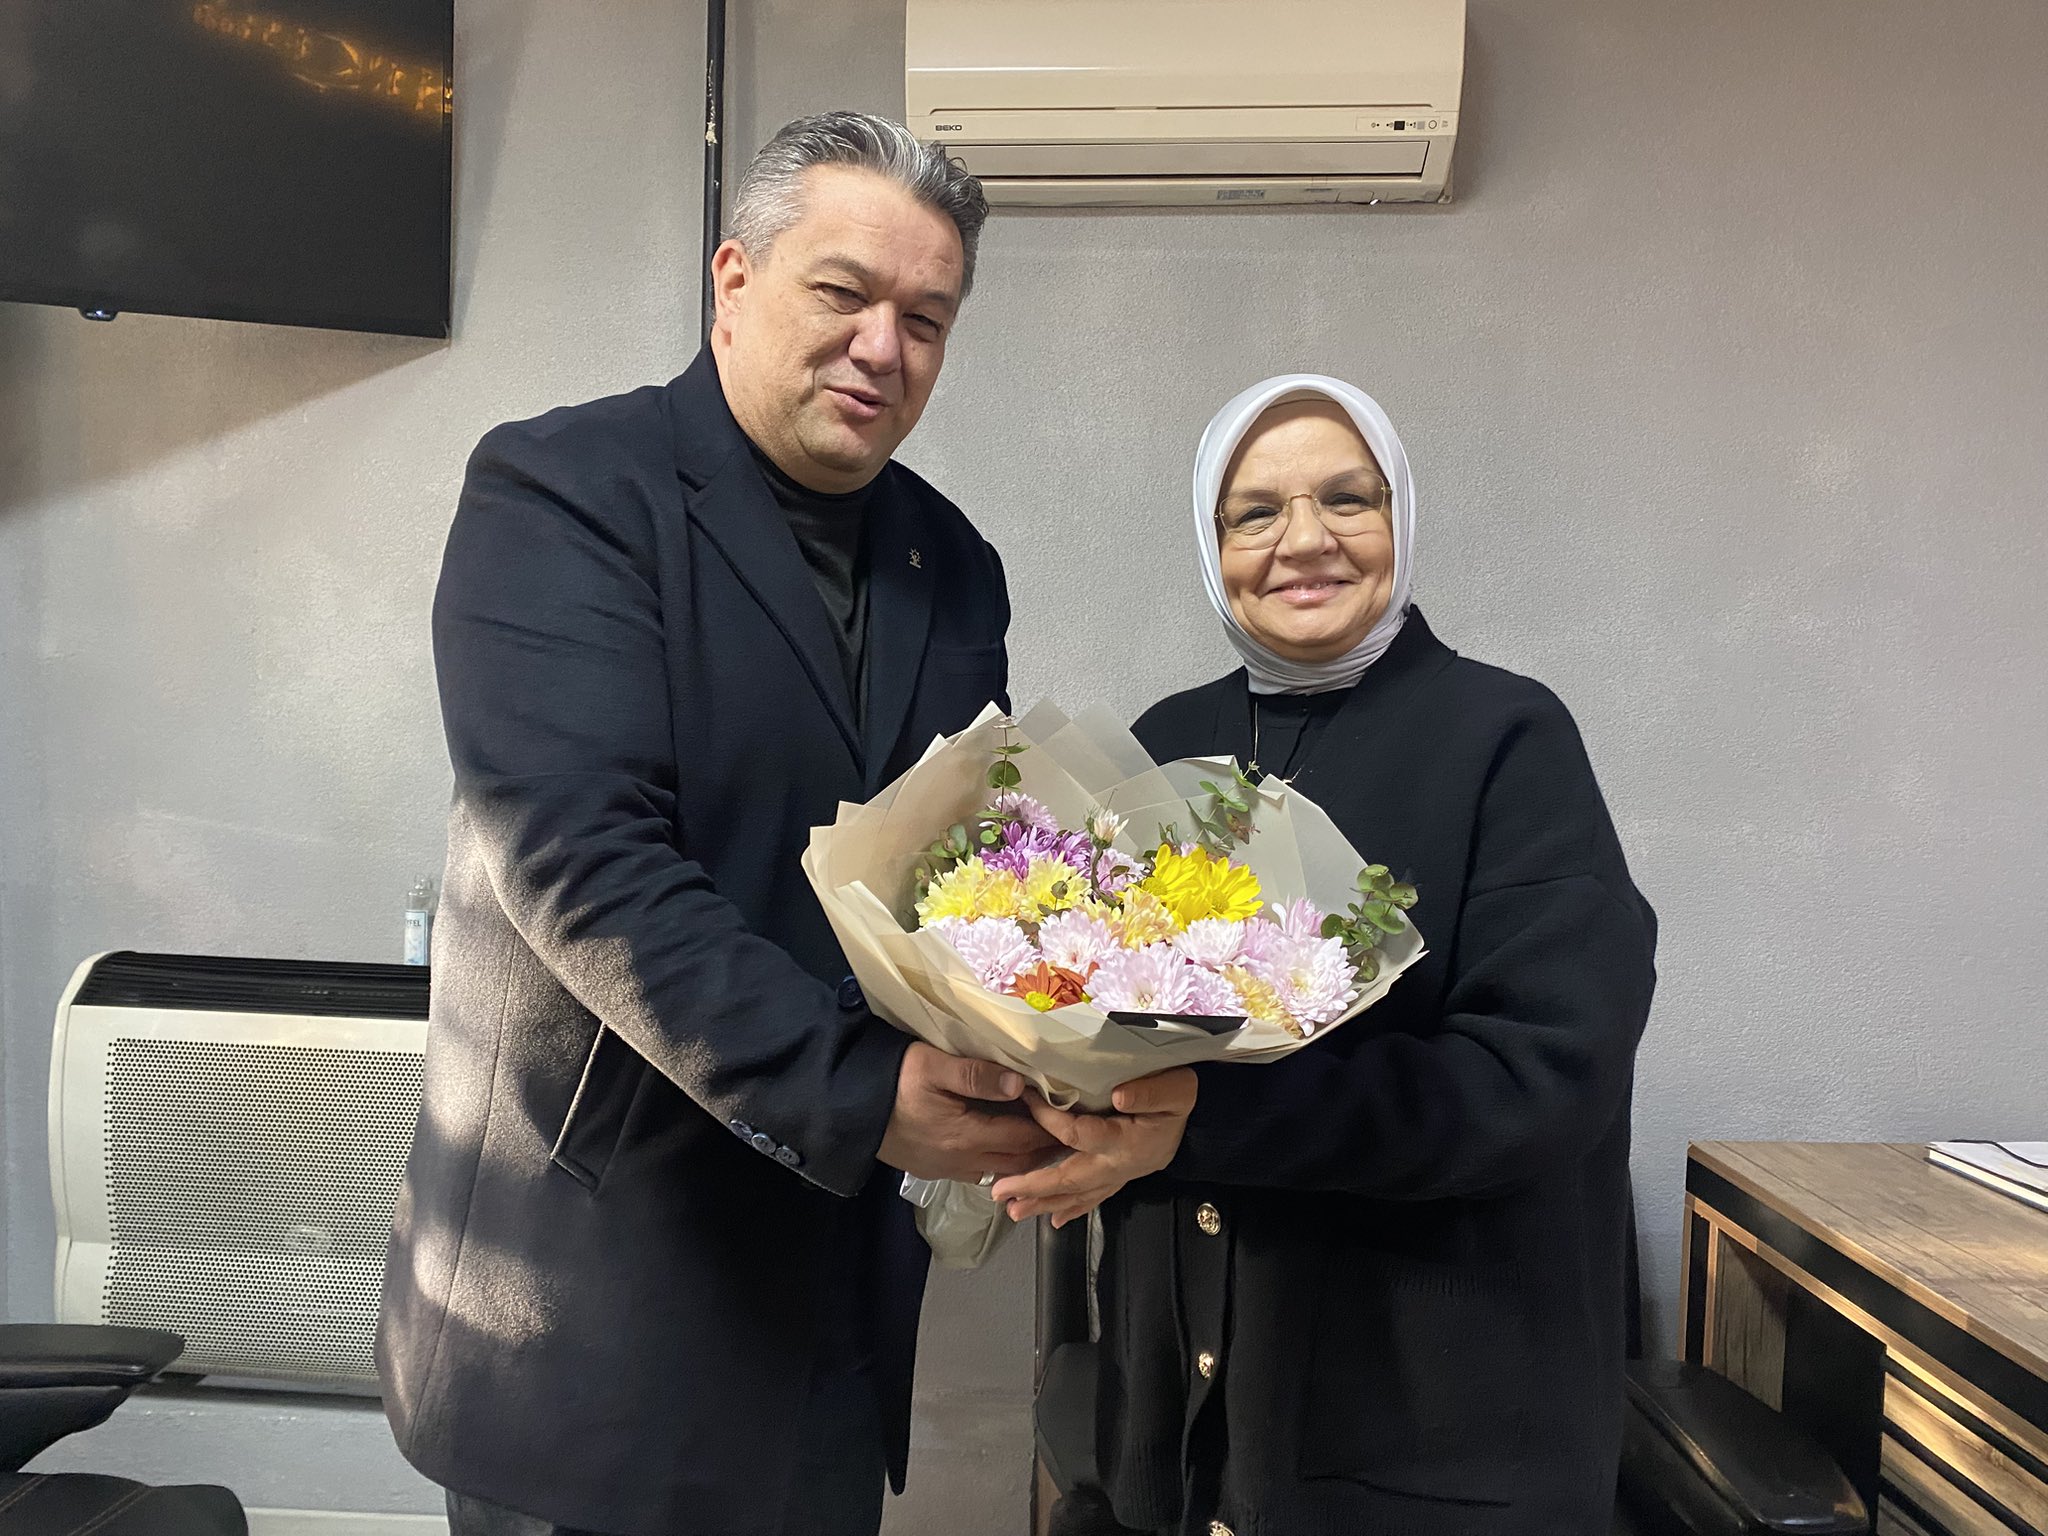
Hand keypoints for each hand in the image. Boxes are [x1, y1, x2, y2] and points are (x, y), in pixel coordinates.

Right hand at [877, 1042, 1064, 1182]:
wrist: (847, 1108)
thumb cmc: (892, 1080)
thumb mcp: (932, 1066)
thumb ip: (976, 1075)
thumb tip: (1019, 1085)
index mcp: (966, 1135)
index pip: (1023, 1138)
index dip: (1050, 1129)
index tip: (1073, 1118)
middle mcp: (961, 1160)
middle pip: (1017, 1162)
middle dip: (1045, 1150)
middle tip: (1069, 1135)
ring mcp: (946, 1169)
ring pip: (999, 1171)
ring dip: (1023, 1160)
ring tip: (1044, 1142)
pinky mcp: (932, 1169)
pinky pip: (977, 1173)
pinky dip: (999, 1164)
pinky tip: (1003, 1150)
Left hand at [990, 1068, 1197, 1227]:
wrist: (1206, 1121)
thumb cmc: (1184, 1099)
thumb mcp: (1176, 1089)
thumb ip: (1150, 1093)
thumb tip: (1118, 1096)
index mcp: (1123, 1141)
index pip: (1077, 1133)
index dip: (1049, 1119)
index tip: (1026, 1100)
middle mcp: (1115, 1164)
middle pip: (1069, 1179)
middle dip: (1033, 1187)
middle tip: (1001, 1192)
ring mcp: (1117, 1175)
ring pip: (1076, 1194)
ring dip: (1044, 1204)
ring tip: (1014, 1211)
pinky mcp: (1118, 1178)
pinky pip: (1091, 1199)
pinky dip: (1071, 1210)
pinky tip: (1054, 1221)